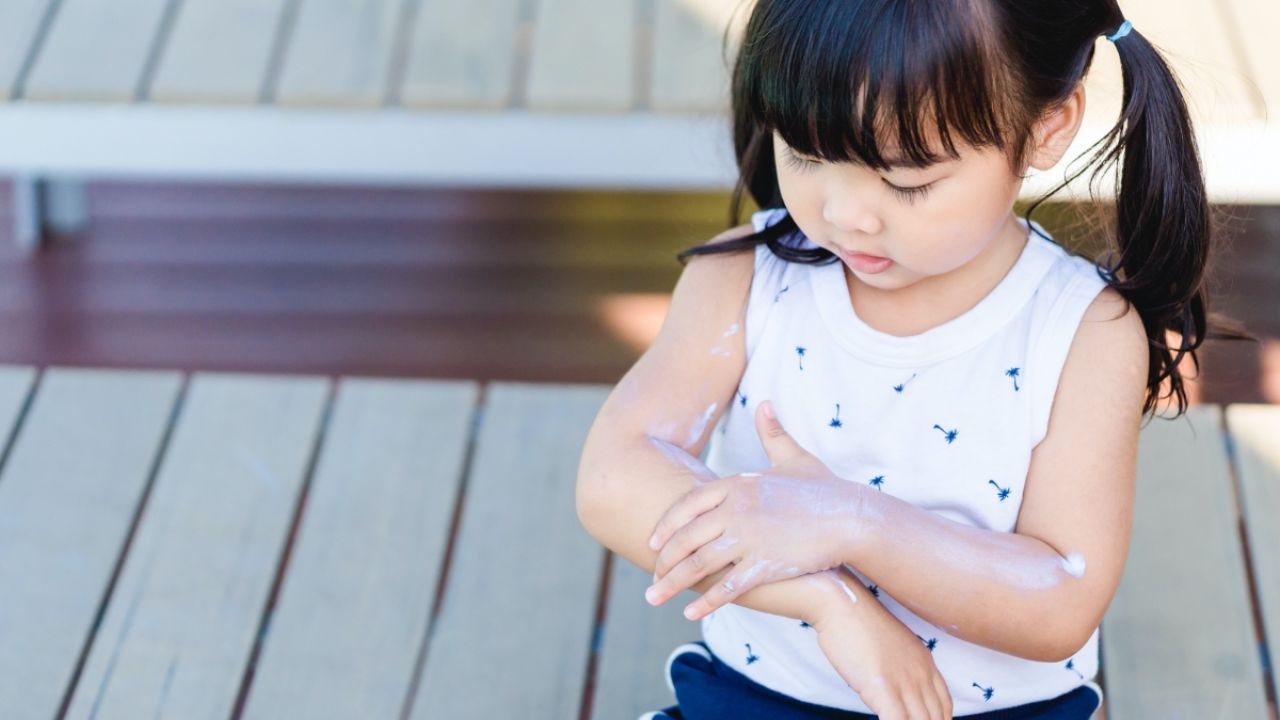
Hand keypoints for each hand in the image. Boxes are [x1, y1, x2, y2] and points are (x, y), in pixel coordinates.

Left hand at [645, 399, 870, 619]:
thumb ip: (772, 433)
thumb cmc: (825, 489)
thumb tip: (764, 405)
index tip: (653, 542)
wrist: (853, 517)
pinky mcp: (765, 564)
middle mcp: (736, 510)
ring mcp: (749, 537)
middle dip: (663, 561)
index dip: (667, 525)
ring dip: (673, 584)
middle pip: (686, 537)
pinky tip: (691, 613)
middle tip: (650, 579)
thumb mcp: (794, 457)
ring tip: (656, 598)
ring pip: (699, 564)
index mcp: (737, 485)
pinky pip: (727, 586)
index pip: (687, 505)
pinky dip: (706, 601)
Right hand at [810, 570, 952, 719]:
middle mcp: (921, 674)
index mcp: (925, 662)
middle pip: (936, 718)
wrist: (841, 603)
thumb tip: (891, 686)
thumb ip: (898, 667)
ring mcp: (904, 682)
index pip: (945, 705)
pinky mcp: (883, 688)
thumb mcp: (889, 645)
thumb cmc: (855, 622)